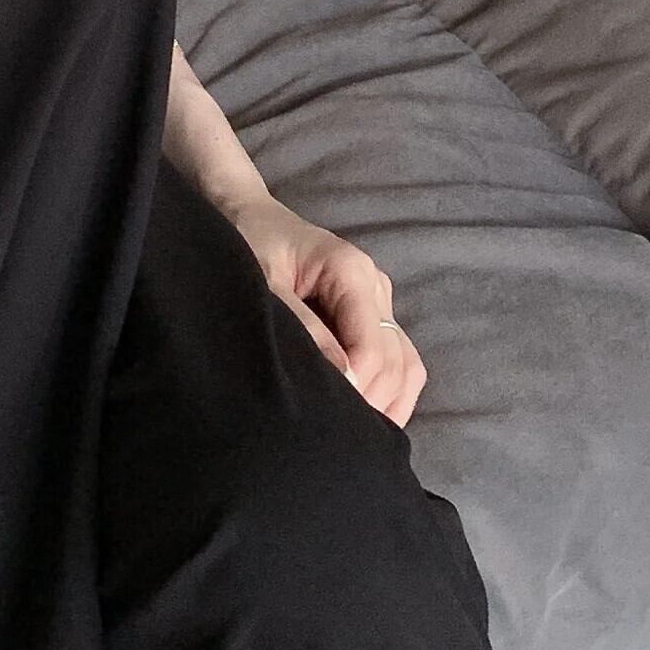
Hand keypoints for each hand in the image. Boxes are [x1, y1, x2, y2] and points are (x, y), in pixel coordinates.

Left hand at [222, 193, 425, 426]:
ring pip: (406, 363)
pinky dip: (390, 391)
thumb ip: (304, 329)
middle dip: (373, 402)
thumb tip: (346, 378)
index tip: (327, 417)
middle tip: (337, 437)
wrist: (243, 212)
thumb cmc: (249, 244)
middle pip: (395, 360)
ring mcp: (377, 300)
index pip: (374, 348)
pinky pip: (397, 358)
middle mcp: (374, 286)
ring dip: (389, 402)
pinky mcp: (370, 314)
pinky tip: (367, 418)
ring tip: (356, 435)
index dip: (358, 388)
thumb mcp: (265, 285)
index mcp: (352, 272)